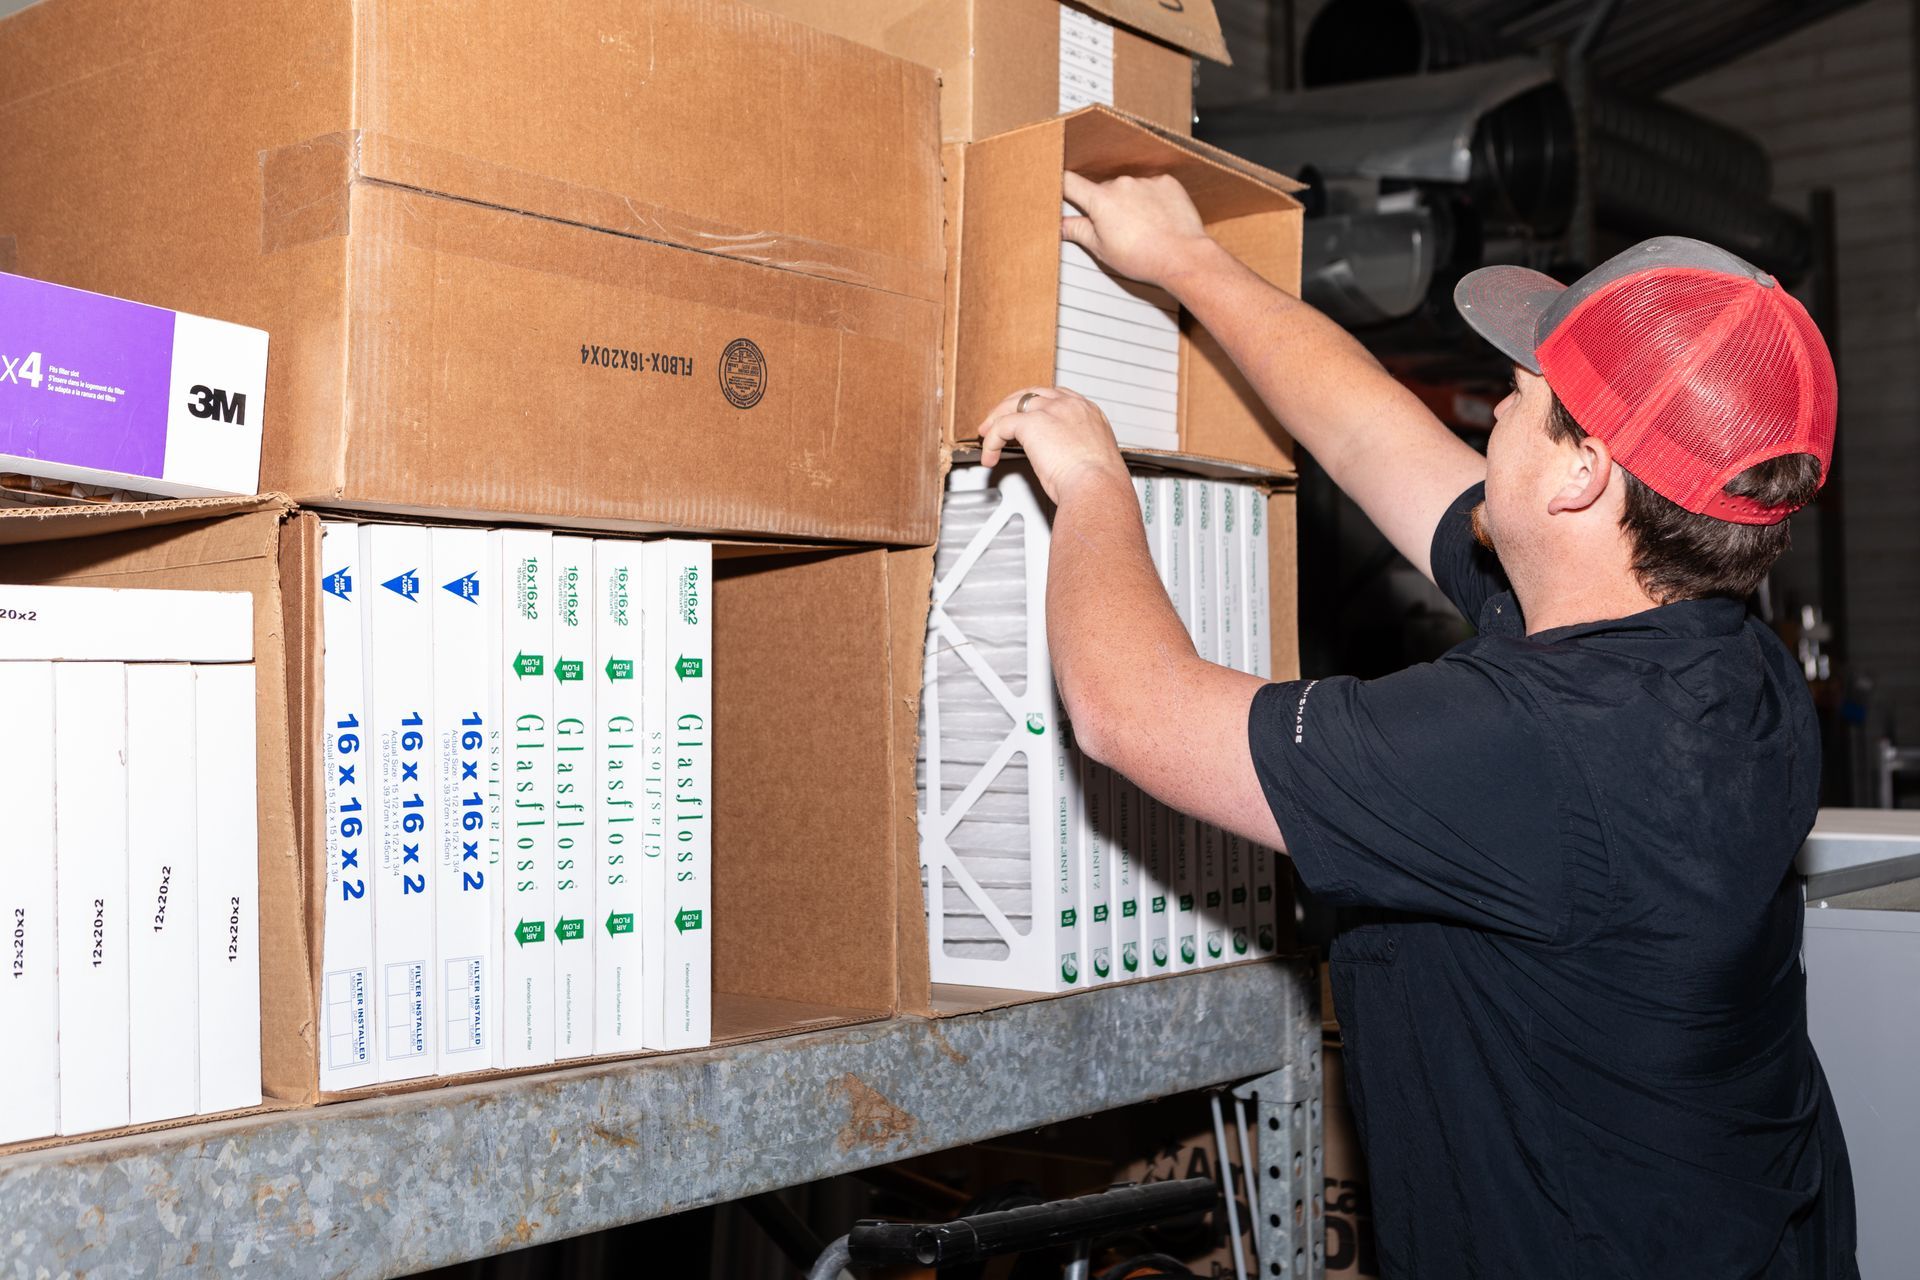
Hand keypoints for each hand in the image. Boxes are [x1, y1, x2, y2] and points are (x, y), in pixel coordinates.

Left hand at [977, 387, 1130, 505]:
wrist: (1096, 486)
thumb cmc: (1099, 482)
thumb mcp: (1092, 457)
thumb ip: (1077, 448)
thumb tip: (1062, 456)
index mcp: (1088, 412)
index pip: (1057, 396)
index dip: (1037, 405)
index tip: (1027, 416)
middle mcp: (1070, 406)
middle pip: (1032, 394)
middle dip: (1012, 406)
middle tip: (999, 421)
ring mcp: (1051, 411)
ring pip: (1014, 405)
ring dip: (997, 420)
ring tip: (988, 436)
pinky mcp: (1031, 423)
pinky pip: (1002, 426)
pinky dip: (992, 441)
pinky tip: (990, 455)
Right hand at [1062, 170, 1217, 293]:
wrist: (1182, 256)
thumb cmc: (1144, 258)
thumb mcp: (1102, 250)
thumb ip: (1078, 231)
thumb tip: (1061, 224)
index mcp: (1101, 200)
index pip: (1070, 182)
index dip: (1061, 184)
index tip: (1059, 187)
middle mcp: (1121, 184)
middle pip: (1103, 190)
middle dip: (1105, 206)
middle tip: (1116, 230)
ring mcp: (1145, 181)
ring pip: (1129, 189)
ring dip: (1130, 203)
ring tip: (1142, 228)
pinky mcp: (1166, 182)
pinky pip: (1151, 187)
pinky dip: (1151, 200)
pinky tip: (1157, 219)